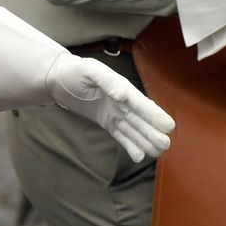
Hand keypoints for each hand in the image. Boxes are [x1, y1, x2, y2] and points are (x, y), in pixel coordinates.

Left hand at [46, 54, 174, 161]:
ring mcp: (115, 113)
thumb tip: (122, 94)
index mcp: (121, 87)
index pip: (140, 103)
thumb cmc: (73, 71)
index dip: (153, 114)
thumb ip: (107, 80)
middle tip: (164, 144)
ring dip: (145, 140)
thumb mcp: (90, 70)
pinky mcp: (107, 122)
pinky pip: (121, 135)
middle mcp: (123, 102)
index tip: (168, 126)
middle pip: (141, 119)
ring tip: (156, 152)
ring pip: (134, 129)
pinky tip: (139, 156)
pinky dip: (130, 145)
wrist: (57, 79)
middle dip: (153, 131)